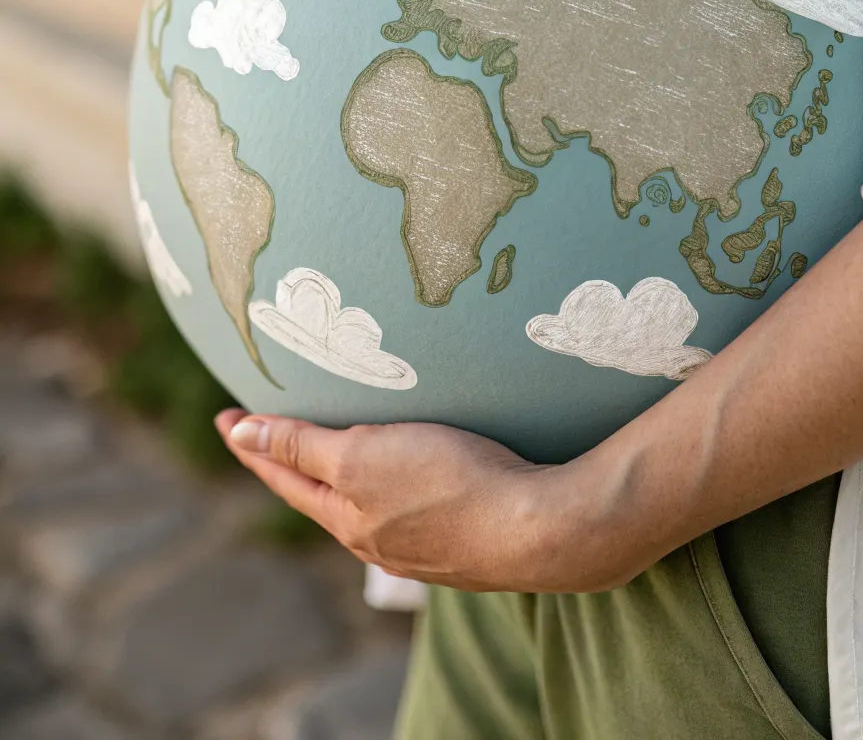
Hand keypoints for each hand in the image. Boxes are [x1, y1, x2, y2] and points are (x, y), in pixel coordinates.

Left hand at [215, 410, 632, 592]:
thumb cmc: (451, 483)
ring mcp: (420, 543)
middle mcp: (377, 539)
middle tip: (270, 426)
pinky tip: (405, 473)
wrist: (539, 529)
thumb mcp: (363, 457)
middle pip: (320, 492)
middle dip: (293, 459)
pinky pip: (406, 505)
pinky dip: (386, 482)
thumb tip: (242, 433)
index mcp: (347, 518)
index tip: (228, 415)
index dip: (255, 443)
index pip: (286, 476)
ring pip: (364, 500)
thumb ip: (303, 447)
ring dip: (340, 472)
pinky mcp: (460, 537)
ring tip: (331, 445)